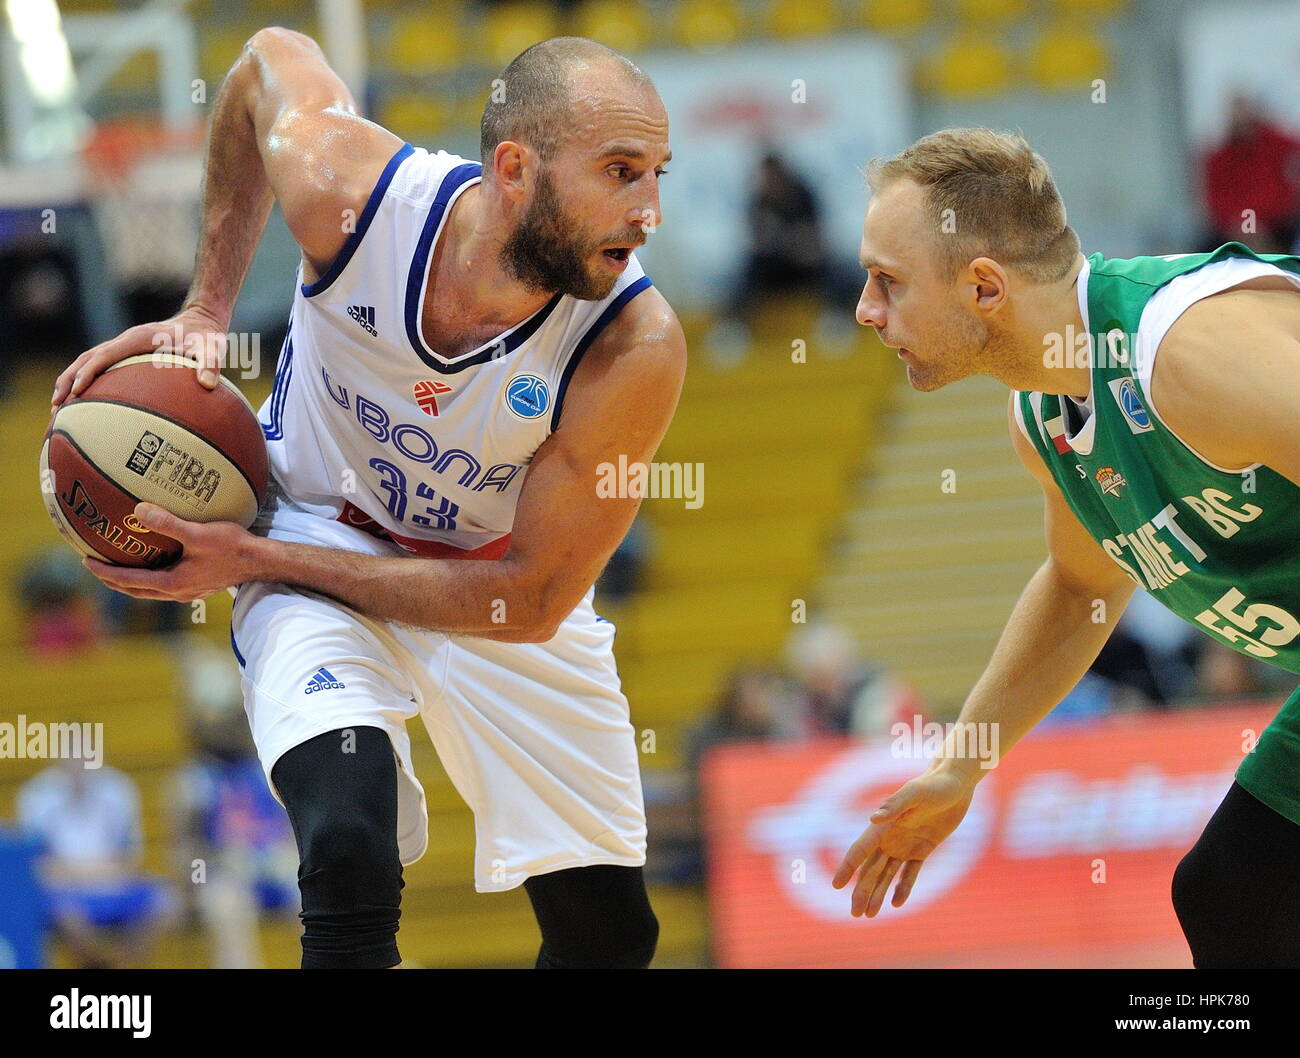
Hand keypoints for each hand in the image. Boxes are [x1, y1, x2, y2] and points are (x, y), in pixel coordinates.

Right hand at [51, 304, 230, 412]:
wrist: (202, 321)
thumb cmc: (206, 337)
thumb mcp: (213, 349)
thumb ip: (211, 364)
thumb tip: (208, 384)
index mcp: (138, 338)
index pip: (105, 355)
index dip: (88, 373)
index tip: (77, 392)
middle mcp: (125, 341)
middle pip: (86, 359)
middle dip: (68, 381)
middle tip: (57, 408)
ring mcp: (123, 347)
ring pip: (87, 363)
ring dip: (70, 383)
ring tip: (58, 410)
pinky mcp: (126, 355)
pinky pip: (100, 368)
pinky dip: (85, 383)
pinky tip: (84, 406)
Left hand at [81, 502, 263, 600]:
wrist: (260, 562)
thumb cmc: (232, 548)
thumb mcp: (198, 534)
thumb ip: (167, 523)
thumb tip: (138, 510)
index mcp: (171, 583)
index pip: (128, 581)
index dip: (105, 572)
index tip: (86, 561)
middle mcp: (177, 592)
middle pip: (135, 590)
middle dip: (113, 580)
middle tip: (96, 565)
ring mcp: (189, 591)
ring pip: (149, 590)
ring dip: (131, 580)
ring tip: (119, 566)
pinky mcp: (198, 585)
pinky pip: (165, 584)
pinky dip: (150, 576)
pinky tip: (155, 562)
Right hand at [832, 765, 977, 917]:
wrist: (955, 783)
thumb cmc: (934, 785)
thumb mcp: (916, 793)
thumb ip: (895, 806)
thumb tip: (872, 820)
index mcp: (884, 825)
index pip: (861, 850)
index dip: (848, 868)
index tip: (836, 885)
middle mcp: (890, 837)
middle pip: (871, 869)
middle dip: (862, 890)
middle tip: (855, 913)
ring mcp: (905, 844)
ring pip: (887, 874)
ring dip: (878, 893)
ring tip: (869, 915)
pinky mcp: (922, 849)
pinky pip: (910, 873)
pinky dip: (903, 888)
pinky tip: (896, 904)